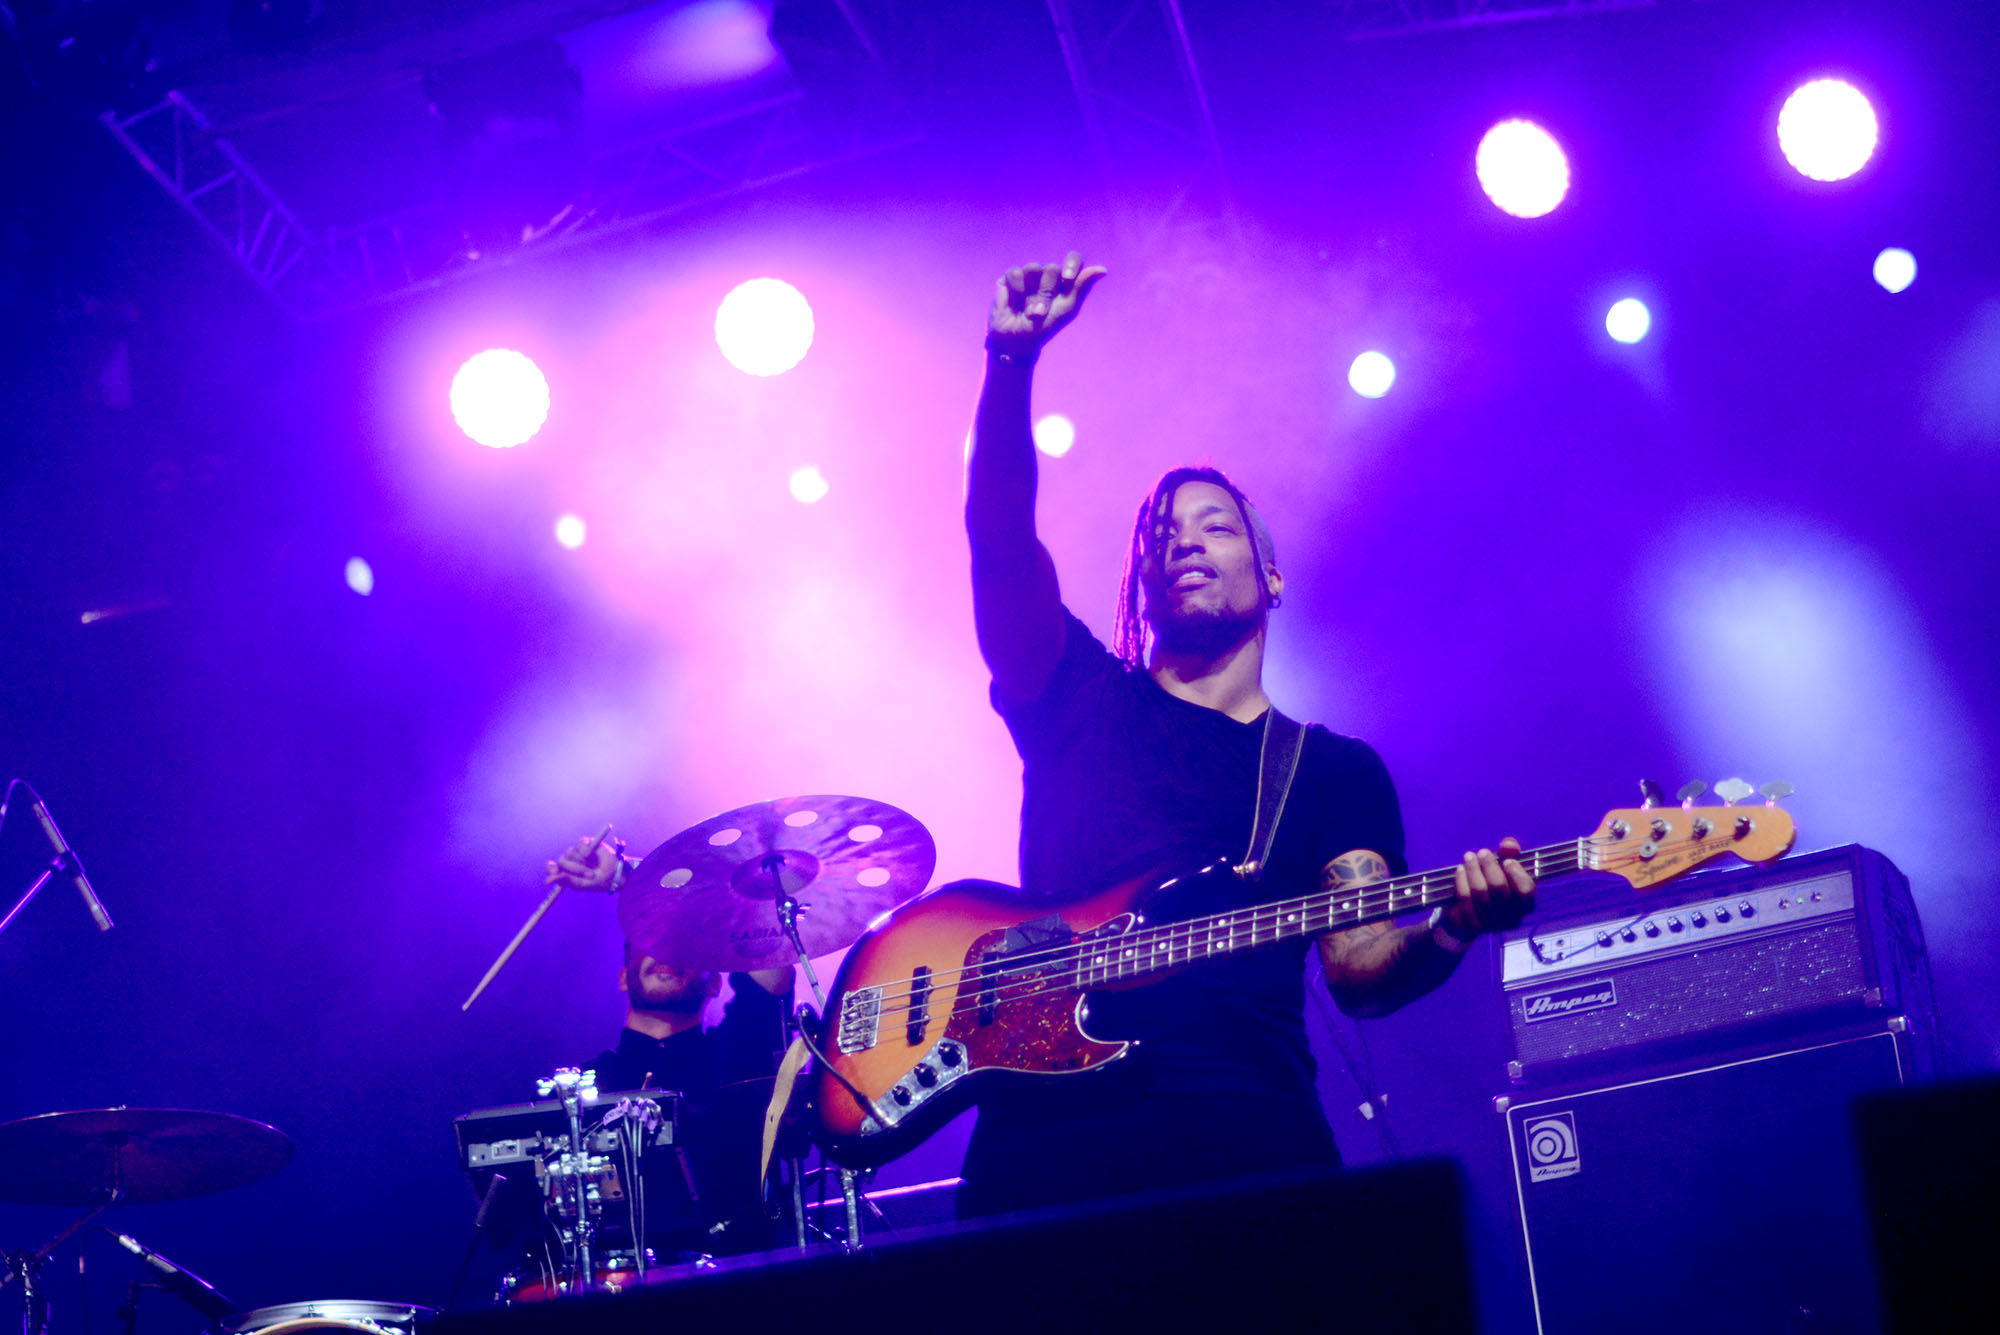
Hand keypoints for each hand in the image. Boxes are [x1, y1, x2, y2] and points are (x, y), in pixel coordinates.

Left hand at [545, 833, 627, 892]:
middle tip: (588, 874)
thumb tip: (546, 881)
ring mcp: (577, 852)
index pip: (551, 868)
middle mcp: (569, 861)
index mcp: (565, 872)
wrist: (614, 873)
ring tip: (592, 867)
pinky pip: (579, 845)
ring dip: (582, 862)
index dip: (552, 869)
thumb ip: (564, 881)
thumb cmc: (597, 881)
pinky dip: (586, 852)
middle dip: (574, 869)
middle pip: (561, 860)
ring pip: (570, 853)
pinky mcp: (585, 843)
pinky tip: (593, 856)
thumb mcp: (580, 884)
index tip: (556, 871)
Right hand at [987, 251, 1106, 357]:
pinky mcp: (1010, 278)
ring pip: (1034, 267)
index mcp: (1064, 281)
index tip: (1068, 279)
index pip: (1073, 259)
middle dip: (1047, 292)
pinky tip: (1015, 301)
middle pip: (1052, 268)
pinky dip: (1017, 289)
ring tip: (1028, 311)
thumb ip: (1082, 287)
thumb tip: (1103, 269)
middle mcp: (1046, 276)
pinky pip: (1016, 272)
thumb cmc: (1045, 327)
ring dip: (1032, 293)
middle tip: (1042, 310)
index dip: (1071, 264)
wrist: (1017, 341)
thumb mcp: (1067, 309)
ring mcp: (1028, 276)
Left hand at [1443, 837, 1535, 939]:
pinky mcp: (1472, 926)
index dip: (1517, 875)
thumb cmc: (1490, 882)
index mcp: (1524, 903)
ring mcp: (1491, 924)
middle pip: (1499, 888)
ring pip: (1480, 894)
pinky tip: (1460, 871)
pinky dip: (1461, 883)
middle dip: (1489, 866)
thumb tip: (1509, 844)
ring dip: (1473, 871)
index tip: (1507, 861)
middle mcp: (1510, 917)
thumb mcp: (1502, 865)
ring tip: (1468, 857)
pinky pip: (1465, 902)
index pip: (1526, 891)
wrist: (1466, 909)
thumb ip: (1509, 852)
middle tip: (1481, 852)